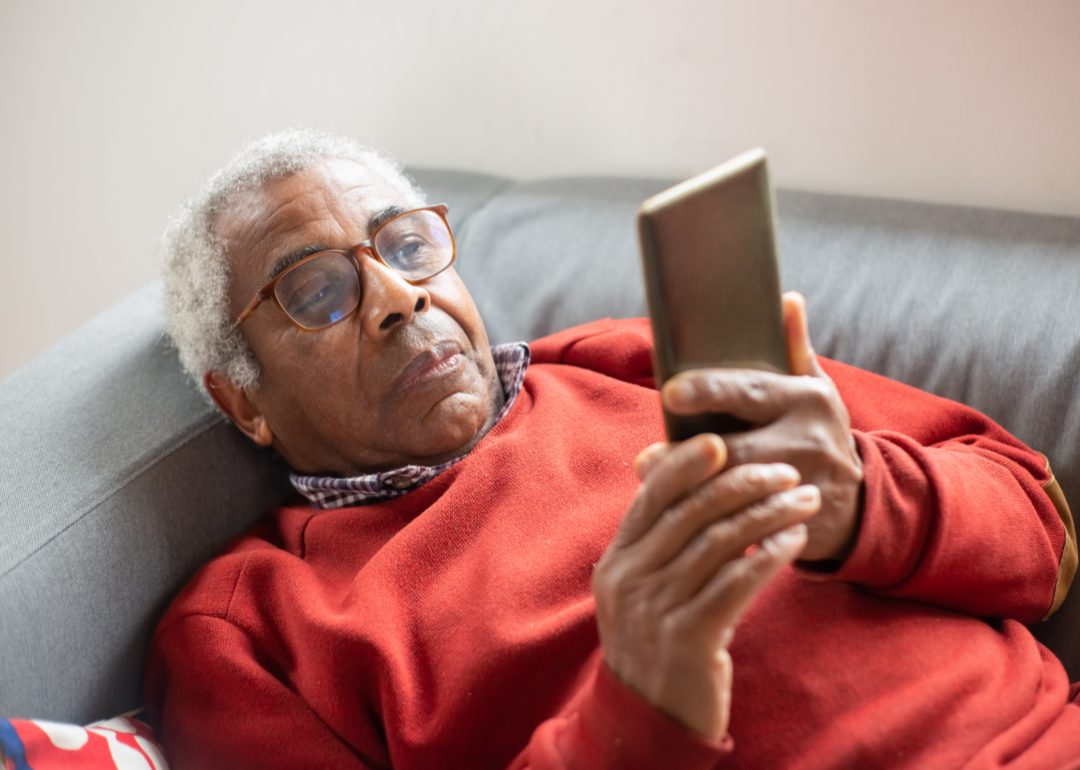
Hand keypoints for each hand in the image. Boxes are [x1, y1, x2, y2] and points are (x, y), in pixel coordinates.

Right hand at [592, 434, 817, 739]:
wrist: (649, 722)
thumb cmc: (657, 646)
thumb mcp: (643, 593)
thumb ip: (660, 547)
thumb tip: (699, 490)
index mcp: (616, 561)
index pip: (651, 496)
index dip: (685, 463)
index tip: (721, 441)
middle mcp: (630, 579)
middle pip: (692, 511)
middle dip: (742, 482)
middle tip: (784, 470)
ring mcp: (657, 609)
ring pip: (721, 541)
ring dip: (769, 512)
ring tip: (803, 500)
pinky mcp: (691, 637)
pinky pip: (739, 581)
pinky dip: (771, 554)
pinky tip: (795, 540)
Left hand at [661, 292, 863, 561]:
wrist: (864, 501)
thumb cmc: (820, 432)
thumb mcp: (816, 389)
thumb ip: (795, 348)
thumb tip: (786, 298)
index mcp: (806, 399)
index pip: (750, 391)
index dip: (709, 390)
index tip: (671, 391)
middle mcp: (809, 440)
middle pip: (736, 449)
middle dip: (687, 455)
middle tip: (647, 457)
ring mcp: (805, 485)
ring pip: (736, 491)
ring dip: (691, 489)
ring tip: (654, 482)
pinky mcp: (798, 526)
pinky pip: (746, 528)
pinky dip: (712, 523)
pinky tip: (682, 519)